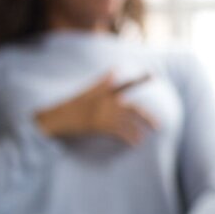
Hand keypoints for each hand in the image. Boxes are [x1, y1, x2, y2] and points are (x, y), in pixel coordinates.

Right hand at [35, 73, 157, 145]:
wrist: (56, 117)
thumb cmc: (71, 105)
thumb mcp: (87, 91)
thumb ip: (103, 82)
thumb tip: (115, 70)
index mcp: (104, 92)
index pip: (125, 84)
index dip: (140, 79)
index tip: (153, 75)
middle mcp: (107, 101)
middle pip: (133, 109)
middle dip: (147, 117)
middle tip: (159, 125)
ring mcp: (104, 113)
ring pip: (127, 122)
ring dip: (138, 130)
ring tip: (144, 137)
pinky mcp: (99, 124)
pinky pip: (119, 131)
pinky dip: (128, 137)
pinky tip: (134, 143)